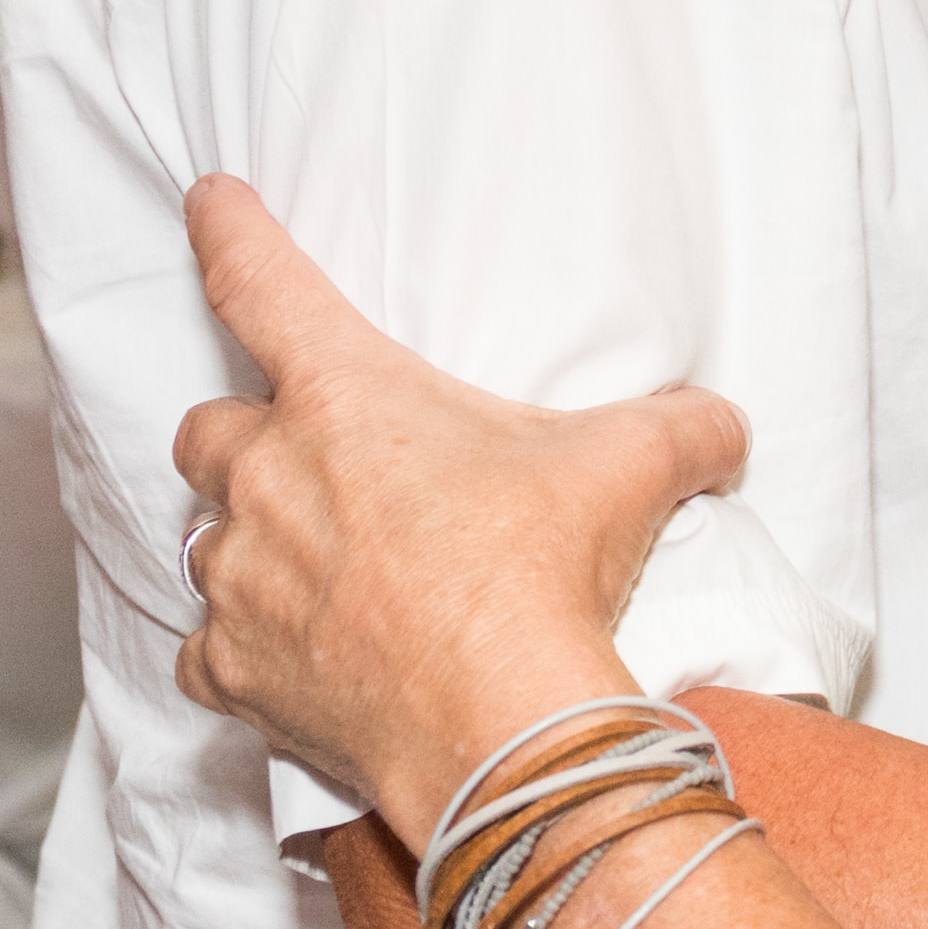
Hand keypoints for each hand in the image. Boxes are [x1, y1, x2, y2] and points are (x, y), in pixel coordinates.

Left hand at [169, 173, 748, 838]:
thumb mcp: (632, 466)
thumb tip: (723, 427)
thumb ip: (681, 424)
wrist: (500, 724)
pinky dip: (241, 648)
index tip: (210, 204)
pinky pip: (207, 649)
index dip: (227, 232)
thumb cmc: (543, 573)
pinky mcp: (235, 670)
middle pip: (206, 426)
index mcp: (345, 396)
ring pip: (204, 537)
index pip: (258, 283)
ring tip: (320, 567)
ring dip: (249, 541)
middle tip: (314, 461)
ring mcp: (242, 579)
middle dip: (248, 436)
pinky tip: (296, 656)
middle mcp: (271, 476)